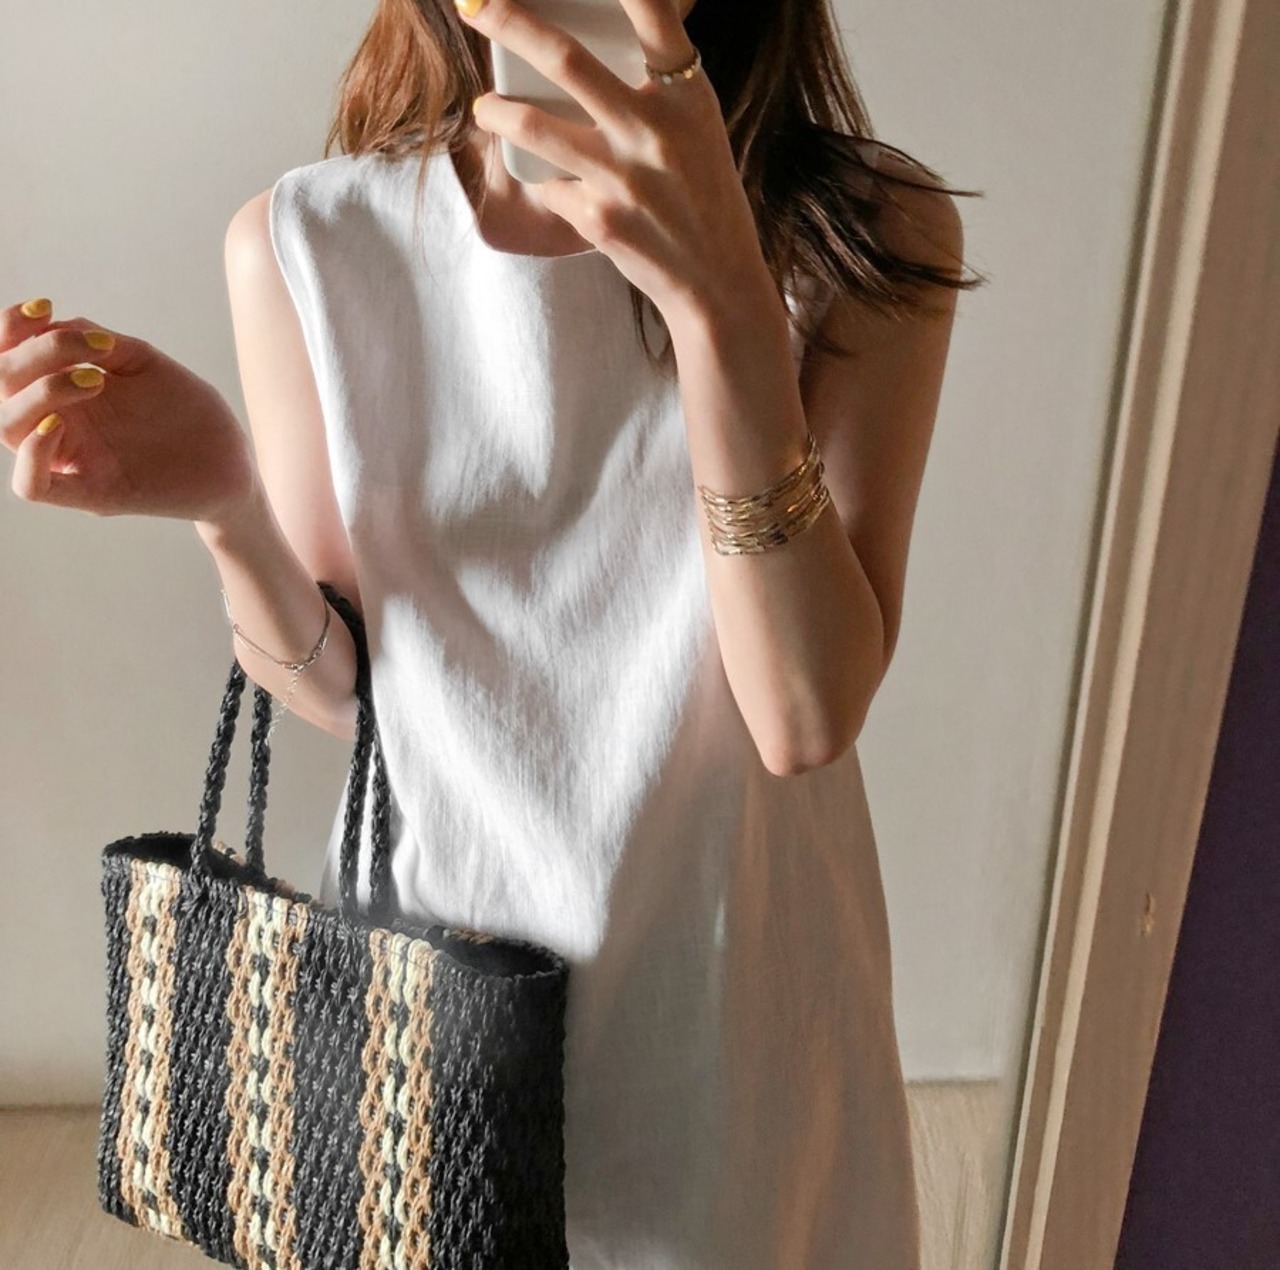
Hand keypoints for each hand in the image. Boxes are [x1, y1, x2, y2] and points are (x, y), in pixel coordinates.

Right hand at [2, 299, 259, 526]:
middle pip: (2, 388)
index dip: (10, 329)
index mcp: (66, 391)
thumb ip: (98, 344)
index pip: (7, 360)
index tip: (45, 307)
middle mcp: (60, 424)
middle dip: (33, 356)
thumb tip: (52, 323)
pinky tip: (59, 423)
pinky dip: (32, 454)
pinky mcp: (94, 494)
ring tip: (94, 380)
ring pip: (8, 429)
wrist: (233, 460)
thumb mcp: (145, 364)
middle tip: (95, 352)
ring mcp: (75, 460)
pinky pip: (32, 486)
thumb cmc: (190, 413)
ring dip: (39, 394)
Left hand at [458, 0, 772, 324]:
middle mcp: (653, 130)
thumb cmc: (704, 196)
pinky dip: (548, 183)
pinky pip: (552, 186)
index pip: (654, 12)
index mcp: (686, 96)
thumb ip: (657, 85)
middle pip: (565, 59)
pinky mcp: (598, 220)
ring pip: (534, 126)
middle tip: (473, 6)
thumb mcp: (698, 127)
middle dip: (508, 22)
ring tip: (486, 108)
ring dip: (497, 112)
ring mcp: (622, 177)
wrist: (716, 282)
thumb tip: (595, 42)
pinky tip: (555, 186)